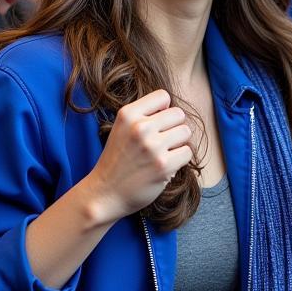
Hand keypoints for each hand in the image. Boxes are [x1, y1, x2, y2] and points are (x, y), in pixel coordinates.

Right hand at [84, 90, 192, 223]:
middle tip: (162, 142)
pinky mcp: (164, 165)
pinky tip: (166, 165)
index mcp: (128, 114)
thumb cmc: (116, 161)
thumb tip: (172, 109)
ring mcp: (152, 146)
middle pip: (178, 114)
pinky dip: (180, 159)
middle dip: (173, 127)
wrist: (104, 194)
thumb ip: (143, 116)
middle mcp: (140, 127)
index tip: (157, 124)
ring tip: (164, 153)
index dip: (164, 110)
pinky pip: (187, 152)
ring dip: (178, 143)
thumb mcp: (121, 129)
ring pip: (185, 132)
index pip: (163, 96)